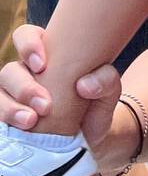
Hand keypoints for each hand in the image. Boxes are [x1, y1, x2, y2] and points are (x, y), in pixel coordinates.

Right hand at [0, 26, 122, 164]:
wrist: (93, 139)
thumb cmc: (96, 105)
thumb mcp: (109, 91)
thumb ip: (106, 81)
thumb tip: (84, 84)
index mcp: (48, 55)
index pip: (26, 36)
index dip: (27, 45)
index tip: (42, 65)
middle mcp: (26, 74)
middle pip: (9, 70)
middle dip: (24, 87)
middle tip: (45, 105)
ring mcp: (15, 98)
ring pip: (0, 95)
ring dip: (11, 108)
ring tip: (32, 122)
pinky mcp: (10, 122)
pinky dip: (5, 122)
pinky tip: (20, 131)